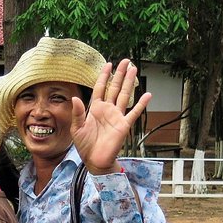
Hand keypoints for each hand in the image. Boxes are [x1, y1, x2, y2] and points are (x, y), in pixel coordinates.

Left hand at [70, 59, 151, 174]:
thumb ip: (77, 113)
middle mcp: (107, 110)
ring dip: (129, 83)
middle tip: (125, 61)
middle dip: (119, 74)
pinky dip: (141, 104)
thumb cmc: (85, 145)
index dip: (103, 77)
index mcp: (95, 109)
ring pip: (125, 95)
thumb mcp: (76, 129)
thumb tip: (75, 97)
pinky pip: (134, 113)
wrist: (95, 160)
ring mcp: (117, 116)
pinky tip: (148, 95)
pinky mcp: (124, 125)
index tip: (108, 64)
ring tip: (134, 69)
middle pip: (114, 88)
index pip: (100, 88)